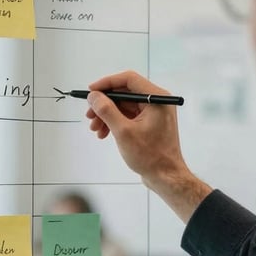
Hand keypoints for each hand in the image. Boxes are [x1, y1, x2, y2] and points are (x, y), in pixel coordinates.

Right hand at [86, 71, 211, 222]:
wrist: (165, 177)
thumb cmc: (149, 155)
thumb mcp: (123, 131)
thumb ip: (106, 110)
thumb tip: (93, 96)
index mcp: (157, 98)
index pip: (128, 79)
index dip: (107, 83)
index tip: (90, 92)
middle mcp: (157, 101)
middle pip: (124, 93)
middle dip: (104, 104)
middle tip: (89, 114)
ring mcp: (154, 112)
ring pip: (124, 105)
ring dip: (107, 115)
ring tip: (95, 129)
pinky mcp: (149, 123)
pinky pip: (128, 116)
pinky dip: (115, 122)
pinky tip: (103, 133)